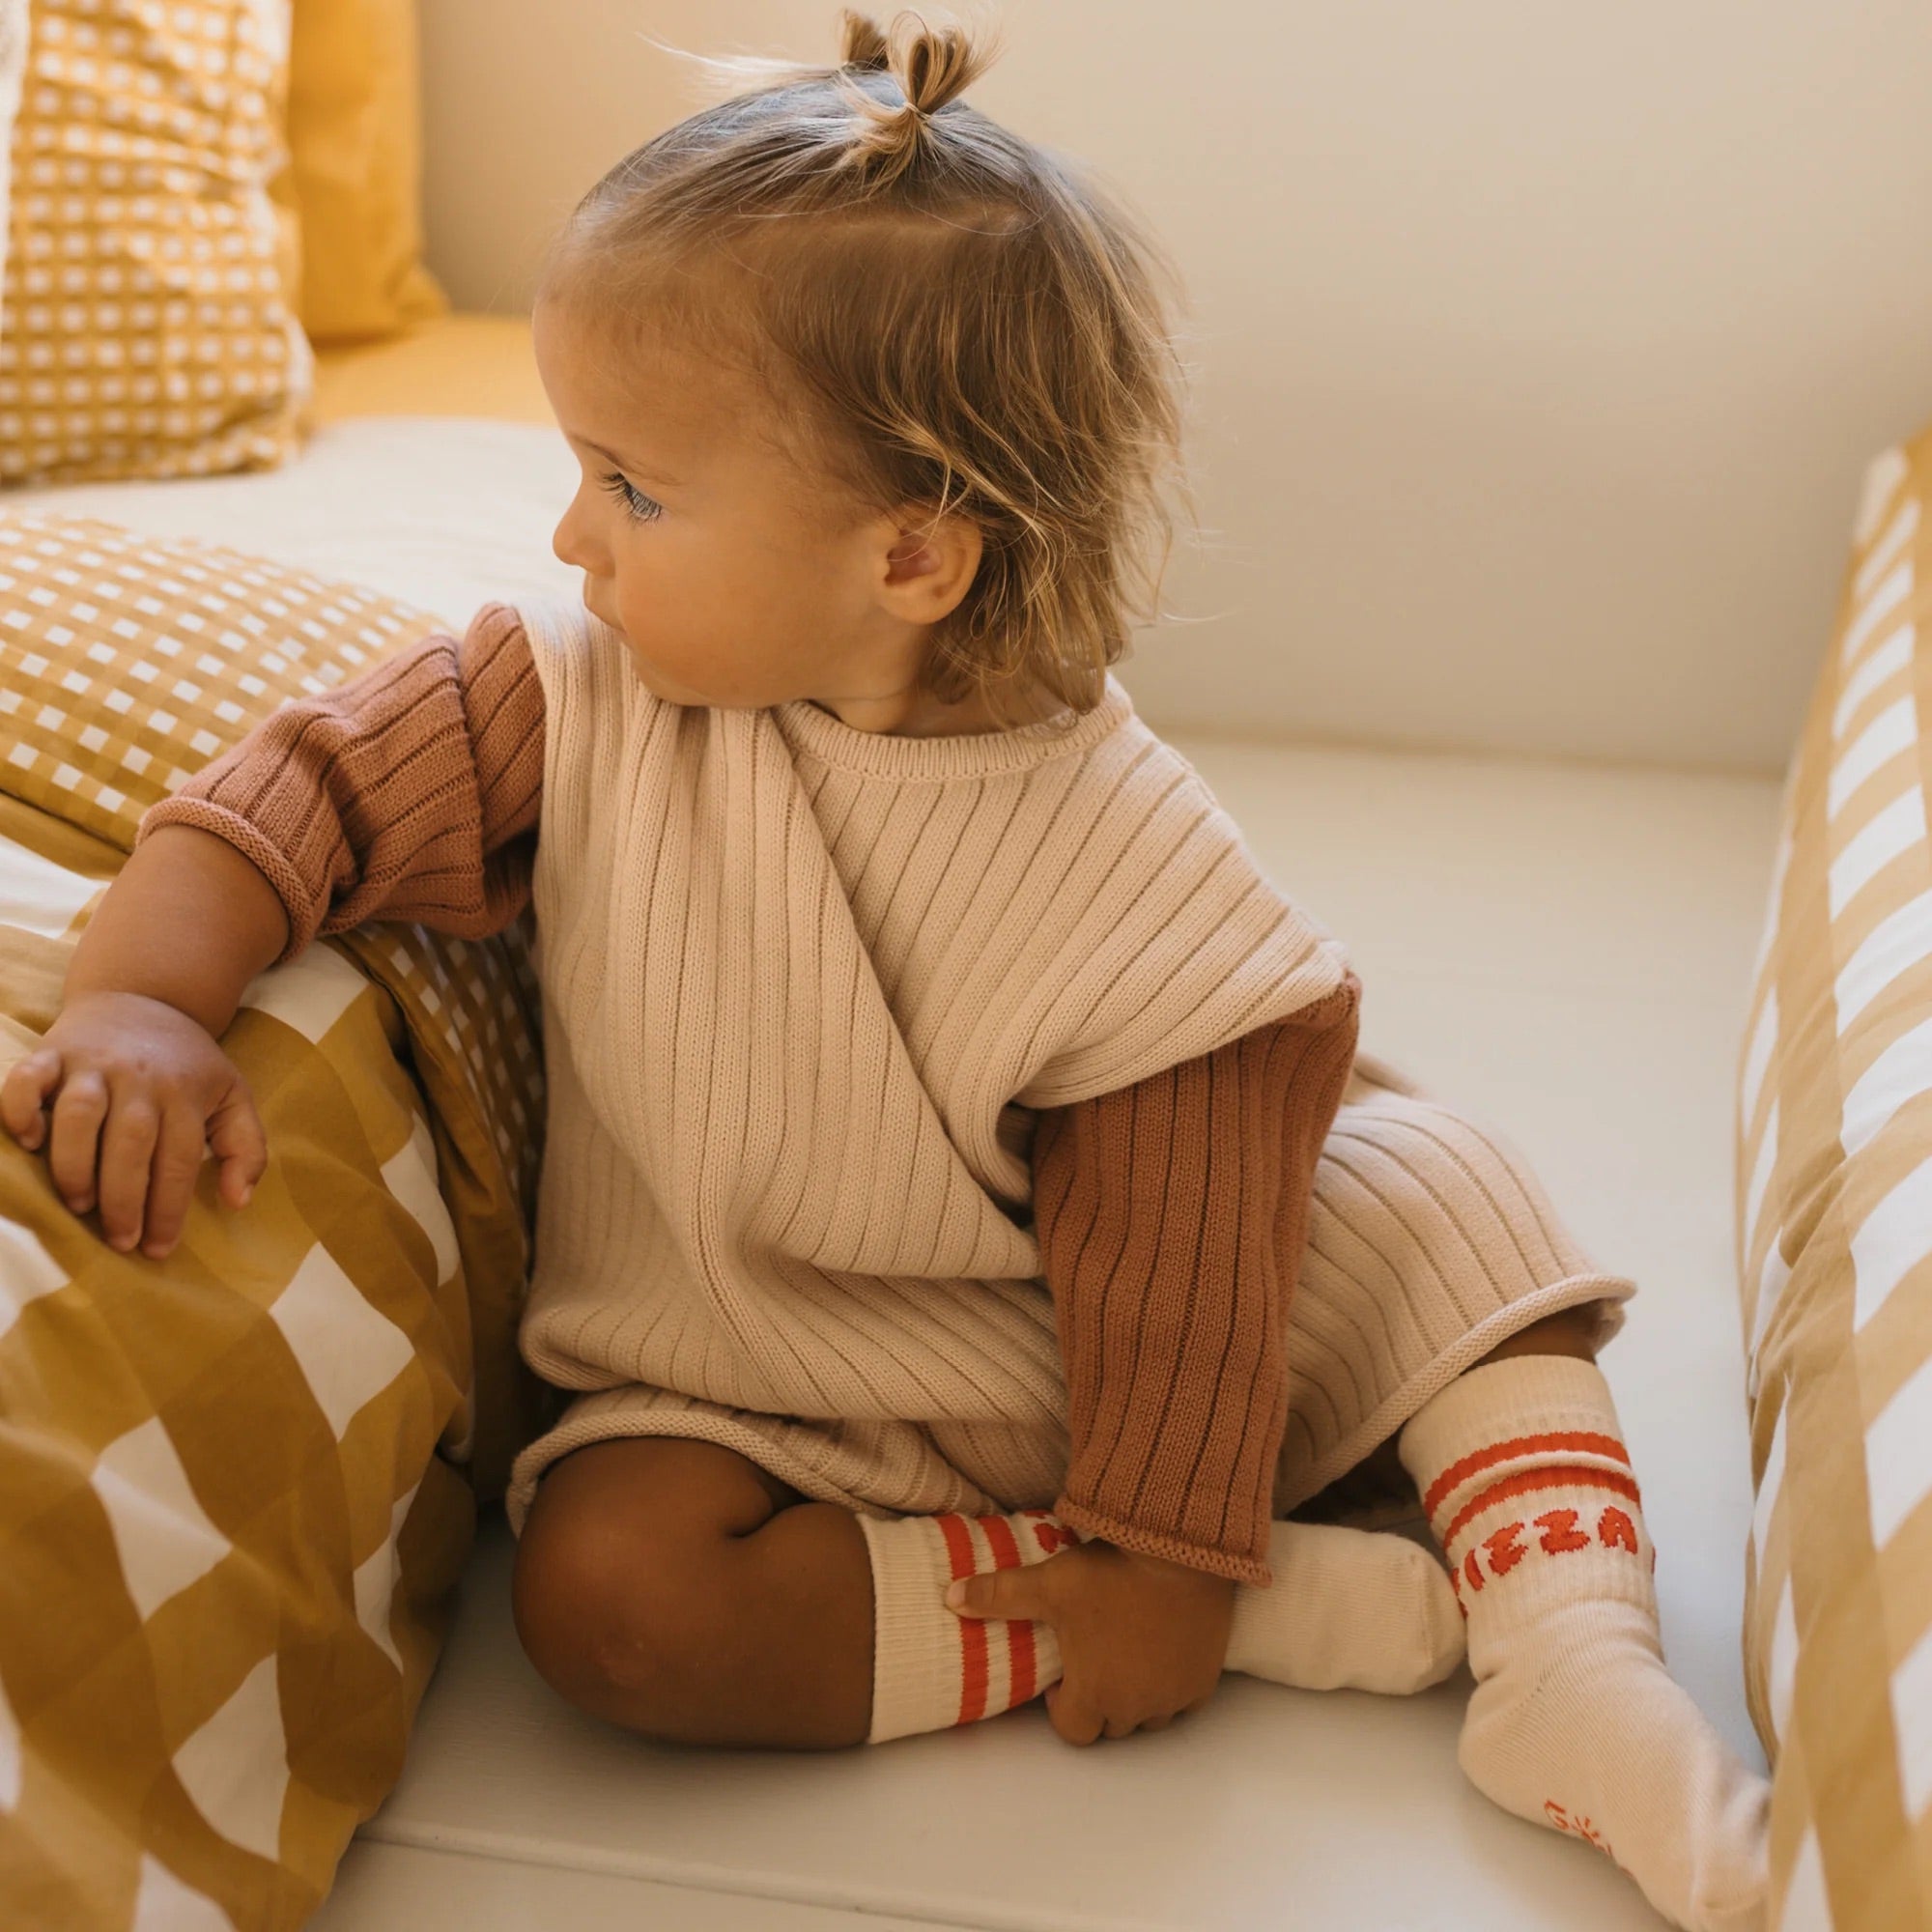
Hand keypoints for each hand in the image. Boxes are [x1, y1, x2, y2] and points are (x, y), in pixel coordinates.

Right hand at [0, 991, 265, 1258]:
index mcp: (185, 1093)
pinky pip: (27, 1078)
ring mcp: (92, 1062)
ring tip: (79, 1204)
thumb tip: (239, 1200)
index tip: (158, 1249)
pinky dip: (20, 1107)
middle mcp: (140, 1077)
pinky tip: (28, 1141)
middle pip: (131, 1142)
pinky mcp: (52, 1051)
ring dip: (75, 1163)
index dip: (169, 1208)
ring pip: (79, 1113)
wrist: (146, 996)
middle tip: (120, 1240)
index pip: (179, 1158)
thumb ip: (247, 1147)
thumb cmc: (188, 1064)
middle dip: (125, 1198)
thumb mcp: (233, 1096)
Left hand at [947, 1534, 1235, 1744]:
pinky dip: (1170, 1686)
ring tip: (1125, 1652)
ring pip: (1148, 1716)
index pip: (1072, 1730)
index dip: (1061, 1705)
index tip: (1062, 1672)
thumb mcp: (1049, 1582)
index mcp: (1094, 1694)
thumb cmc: (1109, 1573)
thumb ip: (999, 1595)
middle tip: (1093, 1656)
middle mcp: (1136, 1708)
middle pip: (1110, 1725)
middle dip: (1098, 1700)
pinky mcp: (1205, 1681)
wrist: (1181, 1553)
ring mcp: (1174, 1697)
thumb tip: (949, 1597)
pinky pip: (1183, 1701)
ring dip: (1135, 1697)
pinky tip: (1159, 1650)